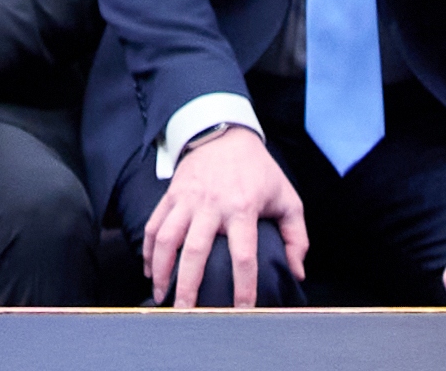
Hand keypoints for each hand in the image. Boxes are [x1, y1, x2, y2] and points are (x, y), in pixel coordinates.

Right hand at [143, 124, 307, 309]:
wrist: (225, 132)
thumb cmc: (258, 170)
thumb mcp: (287, 198)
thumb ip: (296, 237)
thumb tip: (296, 271)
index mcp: (243, 207)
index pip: (243, 254)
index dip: (243, 285)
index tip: (243, 310)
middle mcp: (211, 205)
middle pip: (196, 251)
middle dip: (188, 285)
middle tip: (186, 313)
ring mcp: (187, 198)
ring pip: (167, 238)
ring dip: (162, 270)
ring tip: (161, 295)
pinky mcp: (171, 194)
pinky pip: (155, 224)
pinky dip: (149, 249)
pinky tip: (149, 269)